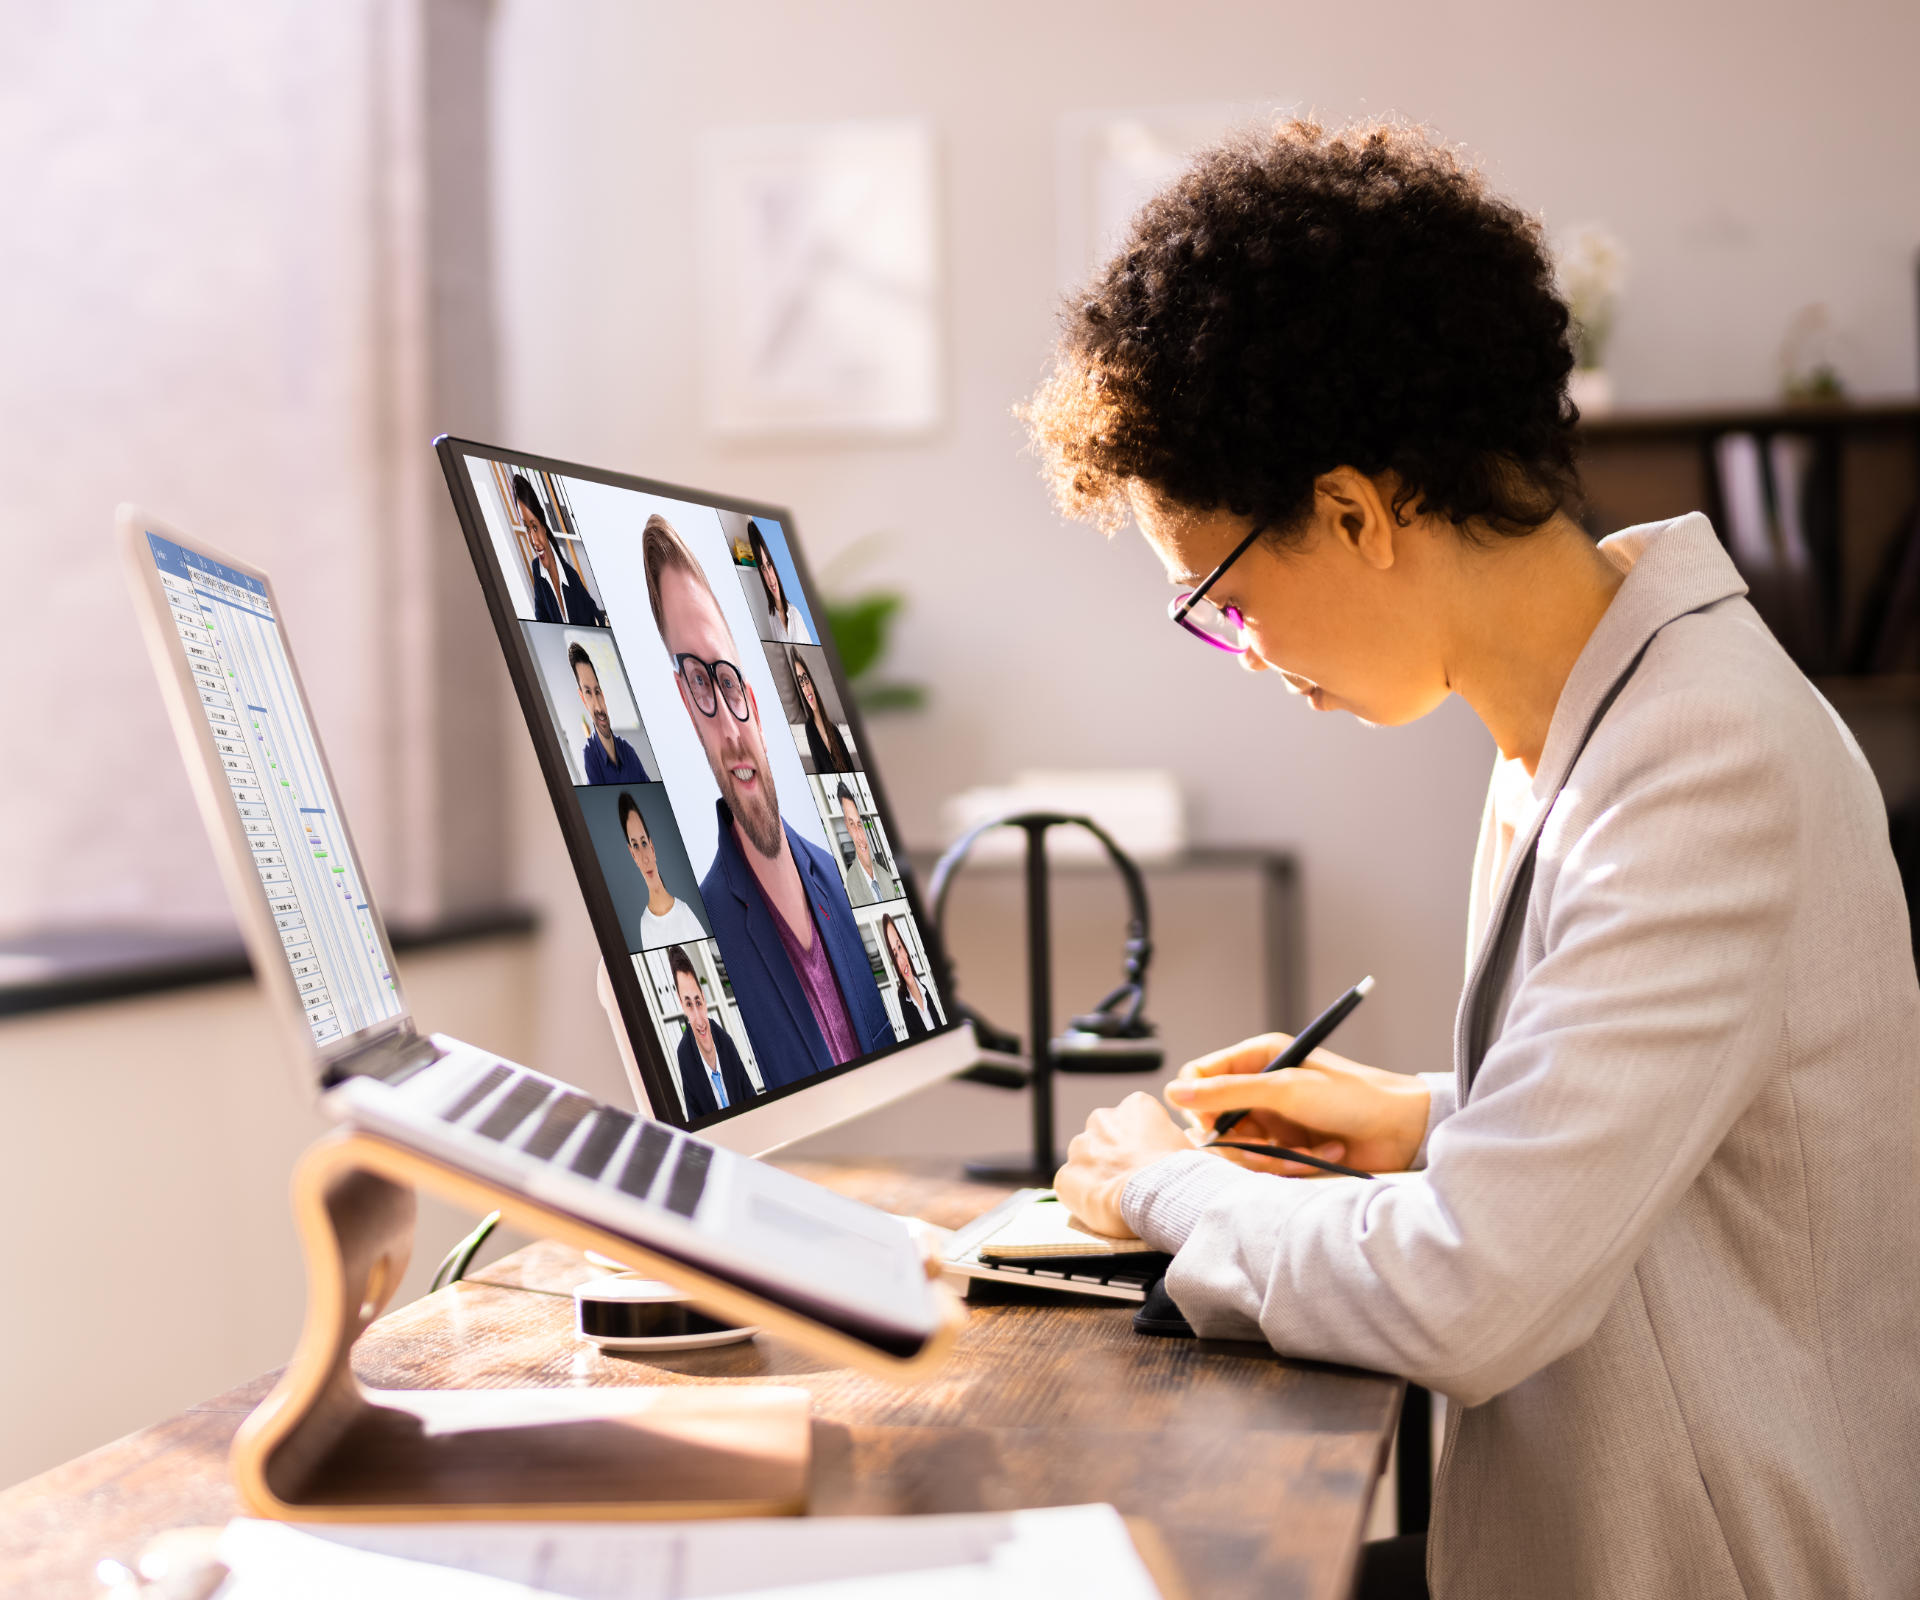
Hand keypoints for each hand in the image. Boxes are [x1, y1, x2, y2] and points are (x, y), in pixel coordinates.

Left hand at [1054, 1092, 1197, 1237]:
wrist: (1164, 1198)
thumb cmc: (1186, 1174)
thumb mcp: (1194, 1146)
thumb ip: (1176, 1140)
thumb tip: (1181, 1147)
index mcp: (1136, 1105)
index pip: (1132, 1118)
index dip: (1140, 1143)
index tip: (1148, 1161)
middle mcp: (1103, 1119)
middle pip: (1103, 1136)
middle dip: (1113, 1156)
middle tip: (1132, 1181)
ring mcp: (1081, 1148)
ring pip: (1084, 1160)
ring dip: (1096, 1175)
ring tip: (1118, 1197)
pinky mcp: (1066, 1176)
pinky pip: (1071, 1186)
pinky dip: (1082, 1197)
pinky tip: (1102, 1208)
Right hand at [1165, 1035, 1428, 1176]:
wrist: (1401, 1130)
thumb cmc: (1351, 1096)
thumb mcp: (1284, 1089)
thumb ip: (1227, 1092)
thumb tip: (1173, 1092)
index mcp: (1257, 1057)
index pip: (1199, 1076)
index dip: (1198, 1102)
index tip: (1211, 1123)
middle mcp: (1260, 1088)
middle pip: (1214, 1121)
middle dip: (1241, 1141)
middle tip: (1271, 1145)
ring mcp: (1273, 1120)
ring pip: (1239, 1149)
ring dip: (1272, 1157)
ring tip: (1309, 1151)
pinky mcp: (1287, 1149)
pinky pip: (1265, 1165)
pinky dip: (1291, 1166)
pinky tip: (1322, 1155)